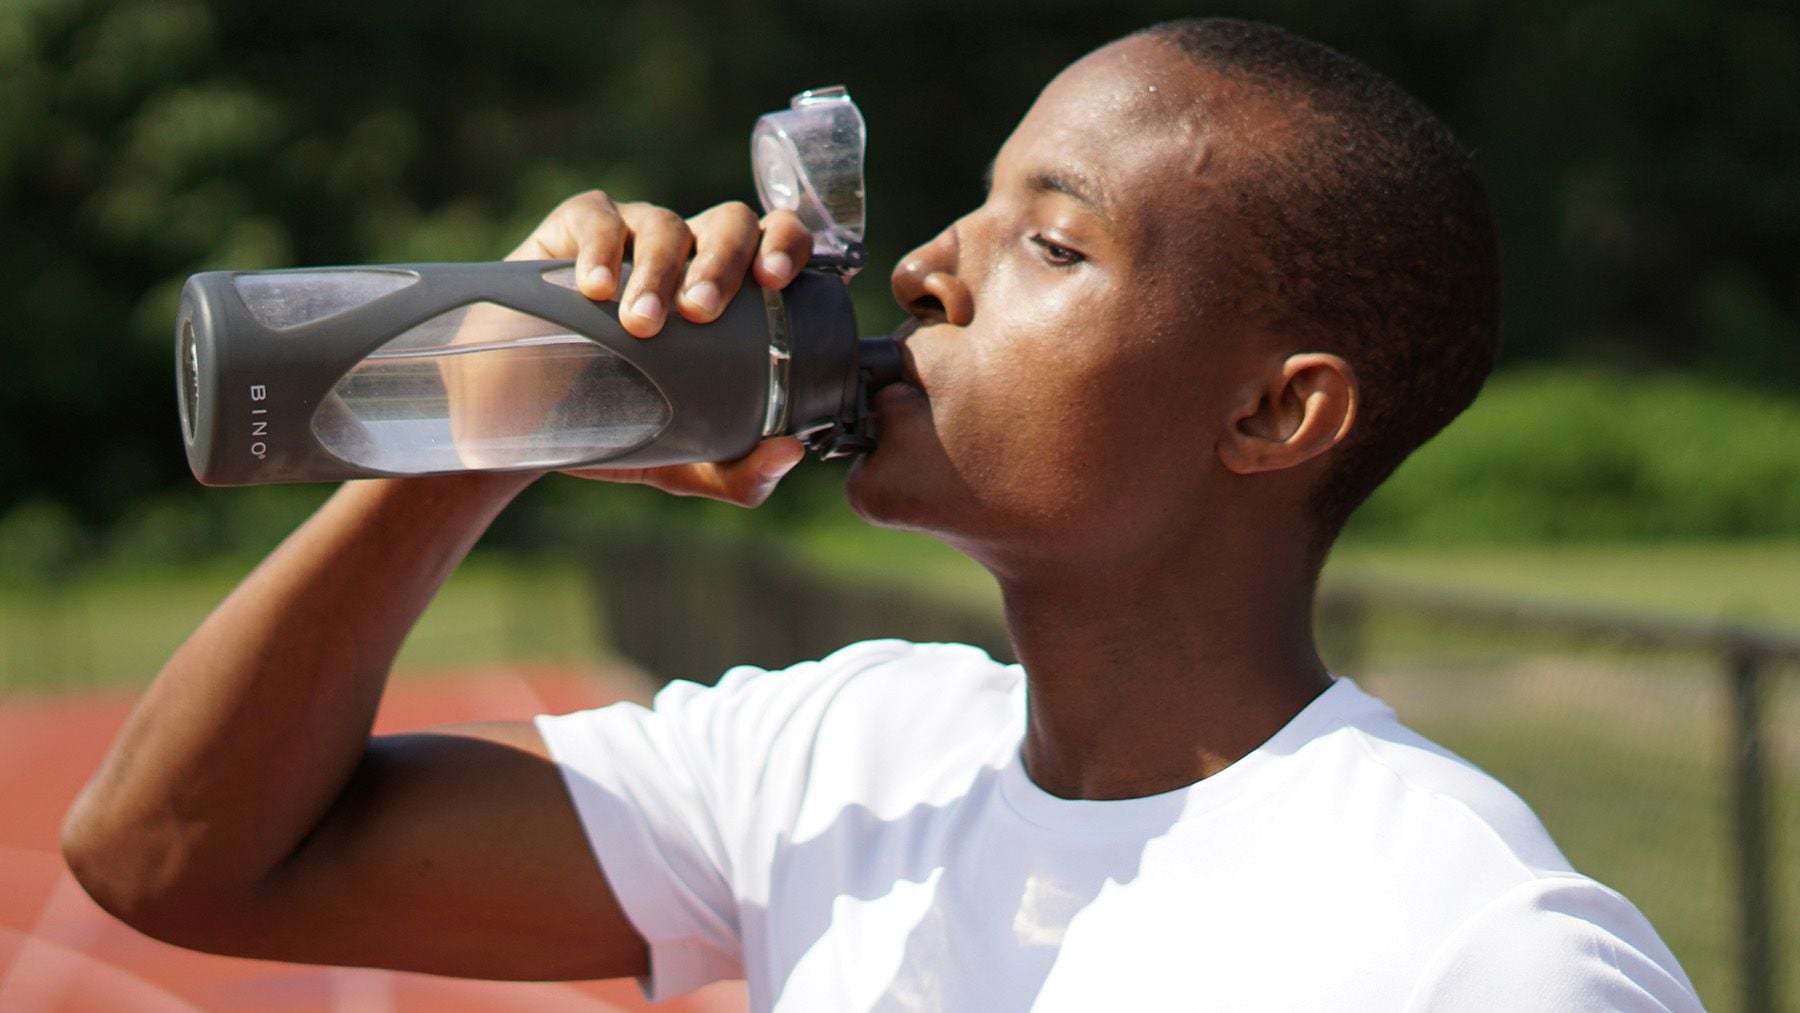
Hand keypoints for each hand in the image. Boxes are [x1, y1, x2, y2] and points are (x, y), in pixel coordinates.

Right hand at [505, 191, 813, 505]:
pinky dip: (601, 248)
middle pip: (730, 224)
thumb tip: (789, 454)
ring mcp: (635, 236)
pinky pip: (598, 217)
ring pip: (666, 225)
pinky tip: (595, 287)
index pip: (778, 242)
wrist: (530, 423)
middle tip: (700, 313)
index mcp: (735, 293)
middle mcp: (692, 255)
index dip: (787, 245)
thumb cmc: (624, 426)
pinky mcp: (575, 230)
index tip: (774, 280)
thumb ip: (742, 473)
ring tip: (640, 322)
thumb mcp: (686, 461)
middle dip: (722, 262)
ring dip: (659, 271)